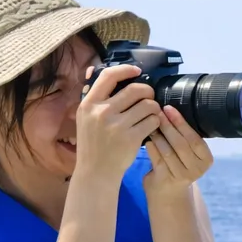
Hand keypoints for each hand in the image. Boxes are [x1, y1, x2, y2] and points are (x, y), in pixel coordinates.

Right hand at [75, 64, 162, 182]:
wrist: (96, 171)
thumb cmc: (93, 143)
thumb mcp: (85, 118)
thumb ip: (95, 98)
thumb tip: (105, 72)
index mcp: (89, 104)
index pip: (109, 76)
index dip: (126, 70)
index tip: (137, 71)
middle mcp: (102, 112)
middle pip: (135, 90)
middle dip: (148, 92)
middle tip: (149, 98)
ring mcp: (117, 126)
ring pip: (148, 105)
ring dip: (154, 108)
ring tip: (150, 114)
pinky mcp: (131, 138)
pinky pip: (153, 121)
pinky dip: (156, 122)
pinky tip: (151, 126)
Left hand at [143, 105, 213, 194]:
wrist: (168, 193)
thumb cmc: (177, 166)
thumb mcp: (187, 153)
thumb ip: (183, 137)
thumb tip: (169, 111)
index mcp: (206, 159)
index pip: (194, 138)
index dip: (181, 123)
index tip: (168, 108)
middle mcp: (197, 169)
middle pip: (181, 144)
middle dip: (167, 126)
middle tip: (156, 112)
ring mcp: (182, 176)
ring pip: (168, 151)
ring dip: (158, 135)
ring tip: (149, 124)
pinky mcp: (166, 180)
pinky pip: (157, 160)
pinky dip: (151, 148)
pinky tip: (146, 140)